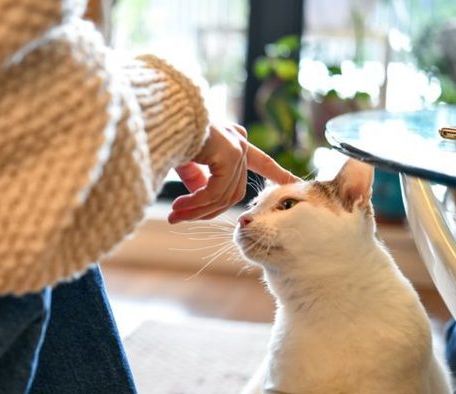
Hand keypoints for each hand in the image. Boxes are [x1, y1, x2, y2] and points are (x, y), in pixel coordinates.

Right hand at [168, 123, 298, 223]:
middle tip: (179, 217)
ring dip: (197, 209)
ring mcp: (237, 147)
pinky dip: (197, 203)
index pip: (262, 161)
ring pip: (224, 195)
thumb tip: (201, 199)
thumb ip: (198, 179)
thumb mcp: (186, 159)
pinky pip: (215, 191)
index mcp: (232, 139)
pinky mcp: (230, 154)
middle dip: (207, 210)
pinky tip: (179, 206)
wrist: (160, 114)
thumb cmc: (168, 132)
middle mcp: (239, 141)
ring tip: (175, 215)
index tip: (296, 183)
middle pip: (233, 191)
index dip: (277, 174)